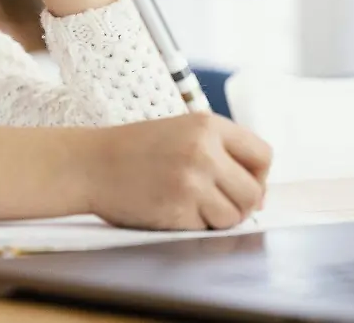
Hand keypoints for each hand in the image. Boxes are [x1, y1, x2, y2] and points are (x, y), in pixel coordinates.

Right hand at [82, 113, 272, 230]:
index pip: (263, 156)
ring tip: (192, 205)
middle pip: (254, 192)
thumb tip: (261, 196)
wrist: (89, 164)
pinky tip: (171, 209)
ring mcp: (191, 182)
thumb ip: (222, 152)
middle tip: (219, 203)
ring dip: (218, 218)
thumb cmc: (136, 149)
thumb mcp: (182, 131)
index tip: (242, 184)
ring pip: (234, 216)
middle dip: (243, 204)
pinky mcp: (177, 210)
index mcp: (208, 125)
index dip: (259, 176)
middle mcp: (204, 151)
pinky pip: (206, 228)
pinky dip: (194, 225)